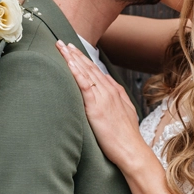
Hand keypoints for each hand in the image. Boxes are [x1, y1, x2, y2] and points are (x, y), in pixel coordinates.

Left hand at [57, 41, 143, 166]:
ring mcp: (103, 97)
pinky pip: (84, 85)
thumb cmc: (127, 137)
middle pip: (90, 68)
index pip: (97, 72)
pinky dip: (76, 72)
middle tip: (63, 43)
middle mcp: (110, 91)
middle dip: (76, 54)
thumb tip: (110, 91)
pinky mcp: (96, 106)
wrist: (132, 150)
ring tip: (61, 47)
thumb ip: (117, 100)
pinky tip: (68, 63)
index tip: (74, 51)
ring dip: (73, 58)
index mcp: (116, 92)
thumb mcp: (126, 114)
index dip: (85, 60)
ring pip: (86, 72)